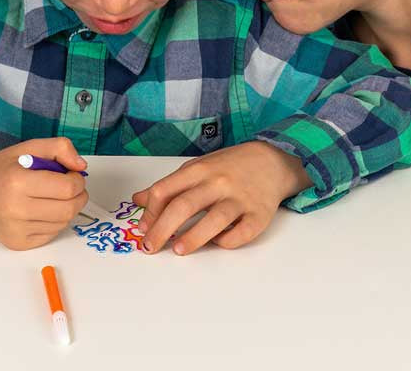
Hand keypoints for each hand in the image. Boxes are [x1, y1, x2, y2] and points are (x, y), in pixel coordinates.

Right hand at [0, 137, 88, 249]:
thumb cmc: (4, 168)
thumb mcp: (32, 146)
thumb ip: (61, 148)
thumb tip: (81, 166)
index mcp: (17, 182)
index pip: (68, 188)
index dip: (78, 180)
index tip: (73, 175)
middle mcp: (14, 209)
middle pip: (69, 209)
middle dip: (78, 196)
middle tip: (71, 188)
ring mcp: (15, 229)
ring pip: (63, 223)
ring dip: (68, 209)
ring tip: (54, 197)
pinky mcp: (18, 243)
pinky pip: (52, 234)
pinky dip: (55, 221)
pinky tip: (43, 210)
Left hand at [132, 141, 310, 255]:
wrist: (272, 161)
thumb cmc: (231, 166)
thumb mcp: (198, 167)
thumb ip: (170, 185)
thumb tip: (138, 200)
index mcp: (200, 170)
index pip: (166, 190)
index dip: (150, 212)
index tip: (143, 229)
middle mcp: (219, 182)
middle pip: (185, 205)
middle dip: (162, 229)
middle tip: (150, 247)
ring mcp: (240, 198)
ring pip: (214, 220)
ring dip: (193, 237)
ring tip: (179, 250)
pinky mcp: (259, 214)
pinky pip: (242, 232)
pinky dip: (228, 241)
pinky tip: (217, 243)